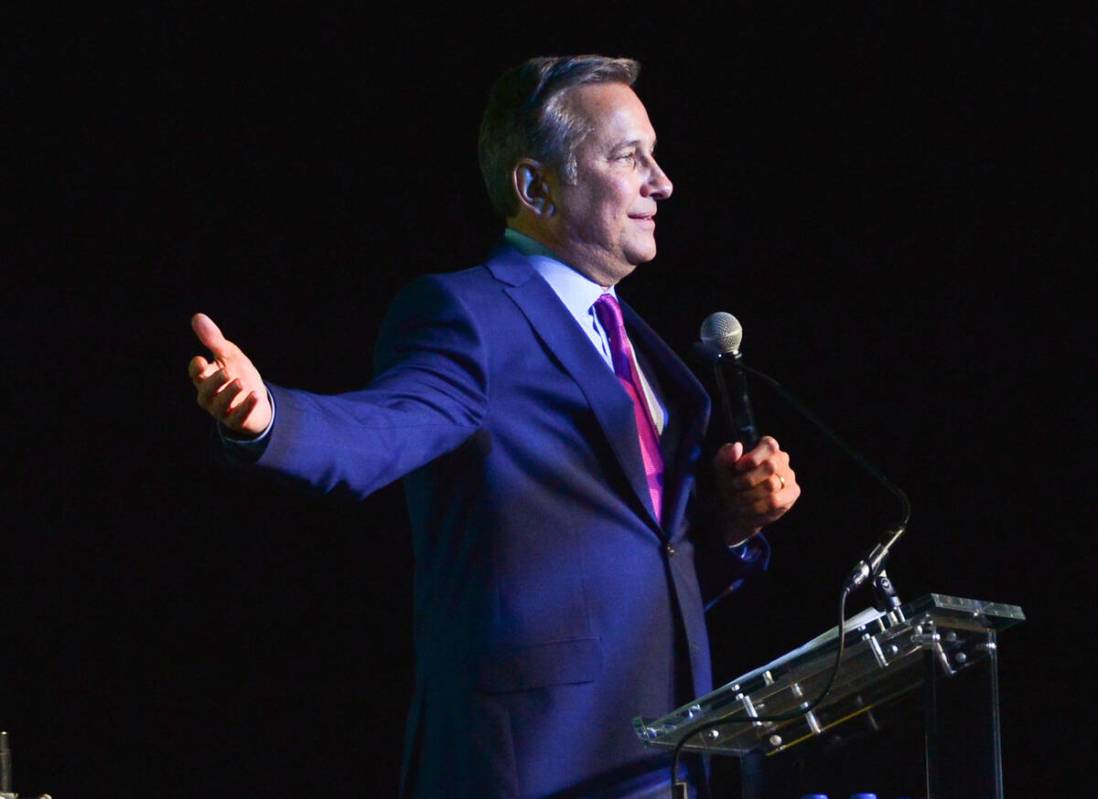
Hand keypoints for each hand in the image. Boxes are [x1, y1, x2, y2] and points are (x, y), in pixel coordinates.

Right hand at [187, 313, 271, 436]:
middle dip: (214, 382)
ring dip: (229, 394)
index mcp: (206, 378)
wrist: (257, 397)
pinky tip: (255, 395)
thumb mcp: (229, 354)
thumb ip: (213, 340)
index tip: (201, 360)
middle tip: (226, 371)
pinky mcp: (237, 421)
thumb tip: (197, 317)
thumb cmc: (238, 373)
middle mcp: (210, 396)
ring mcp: (223, 411)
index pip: (196, 374)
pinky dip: (247, 407)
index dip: (196, 369)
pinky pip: (239, 417)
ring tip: (239, 382)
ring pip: (220, 406)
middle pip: (205, 392)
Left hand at [712, 436, 799, 545]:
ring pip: (772, 485)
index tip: (737, 468)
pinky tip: (747, 509)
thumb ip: (725, 456)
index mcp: (766, 446)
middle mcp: (781, 459)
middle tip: (734, 486)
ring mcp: (789, 476)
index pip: (769, 446)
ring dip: (749, 495)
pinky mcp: (792, 493)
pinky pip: (776, 500)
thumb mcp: (721, 468)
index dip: (753, 458)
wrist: (734, 507)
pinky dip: (757, 506)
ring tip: (737, 500)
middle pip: (770, 467)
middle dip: (748, 479)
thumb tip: (737, 446)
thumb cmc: (730, 482)